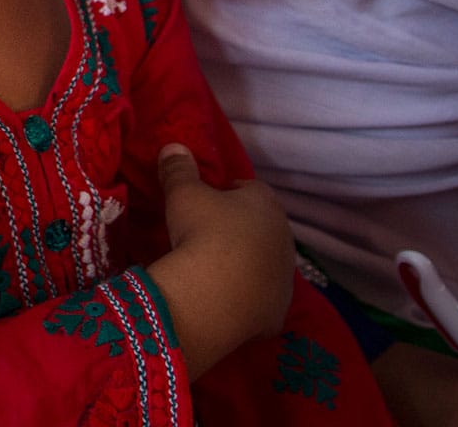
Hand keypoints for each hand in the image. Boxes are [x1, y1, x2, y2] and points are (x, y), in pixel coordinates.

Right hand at [142, 143, 293, 377]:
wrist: (213, 295)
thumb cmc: (202, 232)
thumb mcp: (183, 194)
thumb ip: (179, 168)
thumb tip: (174, 146)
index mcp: (266, 203)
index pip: (250, 188)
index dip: (227, 192)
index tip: (205, 201)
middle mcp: (284, 237)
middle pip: (261, 227)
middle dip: (240, 229)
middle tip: (207, 235)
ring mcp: (284, 277)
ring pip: (264, 263)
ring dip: (246, 264)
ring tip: (214, 270)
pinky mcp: (276, 311)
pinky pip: (260, 298)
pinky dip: (246, 297)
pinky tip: (223, 299)